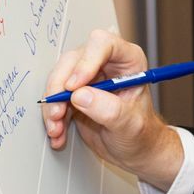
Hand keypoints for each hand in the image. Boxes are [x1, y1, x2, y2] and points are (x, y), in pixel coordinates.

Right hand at [43, 29, 184, 189]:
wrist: (134, 150)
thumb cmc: (141, 133)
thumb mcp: (130, 125)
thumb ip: (109, 110)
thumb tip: (80, 96)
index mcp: (127, 61)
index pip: (102, 44)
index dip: (85, 62)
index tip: (74, 87)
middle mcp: (105, 64)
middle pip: (73, 60)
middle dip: (59, 88)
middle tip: (57, 112)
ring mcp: (88, 78)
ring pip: (59, 79)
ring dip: (52, 105)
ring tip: (56, 129)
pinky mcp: (75, 94)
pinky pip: (55, 97)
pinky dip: (52, 116)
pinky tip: (57, 133)